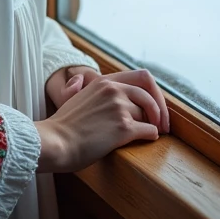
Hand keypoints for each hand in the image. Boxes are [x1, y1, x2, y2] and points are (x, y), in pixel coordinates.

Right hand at [46, 66, 168, 133]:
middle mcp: (113, 90)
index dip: (154, 91)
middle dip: (161, 109)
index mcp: (103, 81)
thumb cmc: (65, 126)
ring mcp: (119, 107)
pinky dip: (152, 136)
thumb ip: (96, 93)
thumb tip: (97, 89)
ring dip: (154, 124)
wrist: (55, 142)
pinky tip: (149, 140)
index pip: (142, 76)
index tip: (156, 105)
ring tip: (156, 133)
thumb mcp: (80, 97)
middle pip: (149, 94)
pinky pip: (149, 130)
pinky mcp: (123, 128)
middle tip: (163, 124)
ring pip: (148, 114)